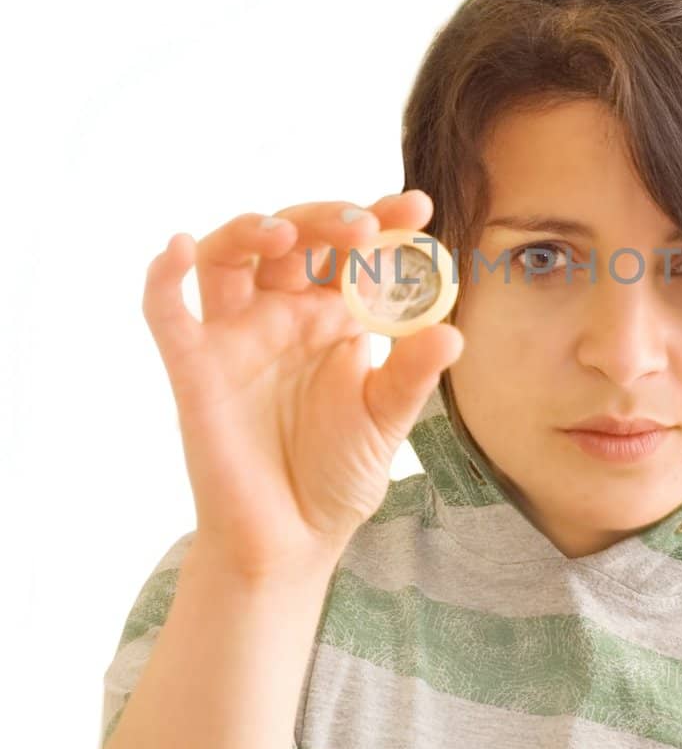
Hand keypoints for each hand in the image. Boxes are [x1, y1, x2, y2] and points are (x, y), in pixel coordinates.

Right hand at [142, 190, 462, 584]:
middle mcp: (282, 314)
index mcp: (333, 316)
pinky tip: (176, 248)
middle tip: (362, 225)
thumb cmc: (337, 474)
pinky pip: (166, 312)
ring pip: (228, 256)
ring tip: (284, 232)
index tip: (416, 207)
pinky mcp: (194, 369)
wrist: (291, 542)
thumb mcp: (386, 421)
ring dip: (249, 231)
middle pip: (293, 239)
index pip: (352, 251)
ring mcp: (236, 337)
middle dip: (325, 220)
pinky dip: (163, 277)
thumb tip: (452, 333)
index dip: (380, 222)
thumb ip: (412, 375)